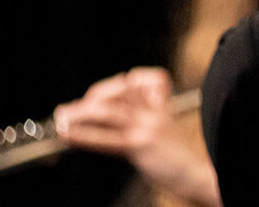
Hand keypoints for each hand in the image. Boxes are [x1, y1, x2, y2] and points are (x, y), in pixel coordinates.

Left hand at [55, 68, 219, 203]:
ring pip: (109, 112)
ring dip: (79, 114)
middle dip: (90, 100)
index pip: (136, 81)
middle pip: (118, 93)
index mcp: (161, 108)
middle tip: (69, 110)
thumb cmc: (180, 162)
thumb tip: (114, 127)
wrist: (197, 177)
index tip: (95, 96)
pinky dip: (83, 135)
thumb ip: (145, 125)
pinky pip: (107, 138)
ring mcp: (149, 127)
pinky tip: (66, 134)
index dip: (113, 86)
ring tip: (61, 117)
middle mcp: (155, 113)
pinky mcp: (142, 145)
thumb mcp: (164, 136)